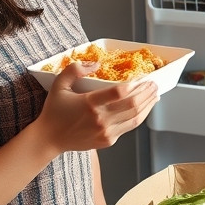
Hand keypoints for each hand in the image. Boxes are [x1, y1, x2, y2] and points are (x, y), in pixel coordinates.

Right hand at [35, 59, 158, 152]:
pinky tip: (143, 108)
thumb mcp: (59, 85)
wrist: (49, 139)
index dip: (135, 84)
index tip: (143, 77)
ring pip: (135, 117)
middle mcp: (100, 119)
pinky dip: (139, 116)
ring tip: (154, 95)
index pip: (119, 92)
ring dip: (148, 105)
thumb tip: (96, 64)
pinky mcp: (108, 140)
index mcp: (89, 103)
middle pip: (133, 105)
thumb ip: (75, 69)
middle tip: (154, 84)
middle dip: (147, 93)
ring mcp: (106, 132)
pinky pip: (129, 127)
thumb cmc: (54, 111)